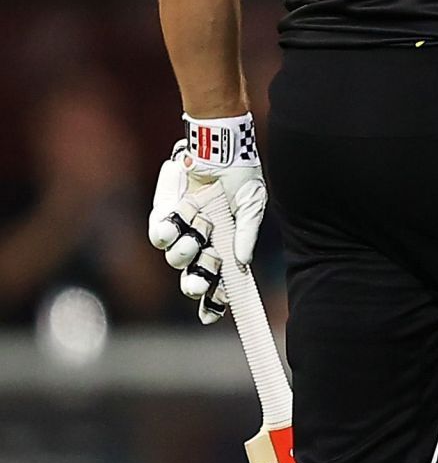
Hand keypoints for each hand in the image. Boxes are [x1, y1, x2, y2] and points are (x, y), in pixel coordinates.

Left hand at [147, 114, 267, 323]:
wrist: (220, 146)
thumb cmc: (240, 174)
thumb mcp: (252, 203)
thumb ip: (248, 232)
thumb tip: (241, 262)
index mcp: (227, 243)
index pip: (220, 279)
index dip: (215, 299)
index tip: (209, 316)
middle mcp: (204, 241)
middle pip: (195, 274)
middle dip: (196, 283)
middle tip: (196, 285)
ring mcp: (184, 229)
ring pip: (176, 257)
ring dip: (186, 252)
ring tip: (196, 235)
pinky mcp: (167, 214)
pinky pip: (159, 234)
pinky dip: (165, 234)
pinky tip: (173, 227)